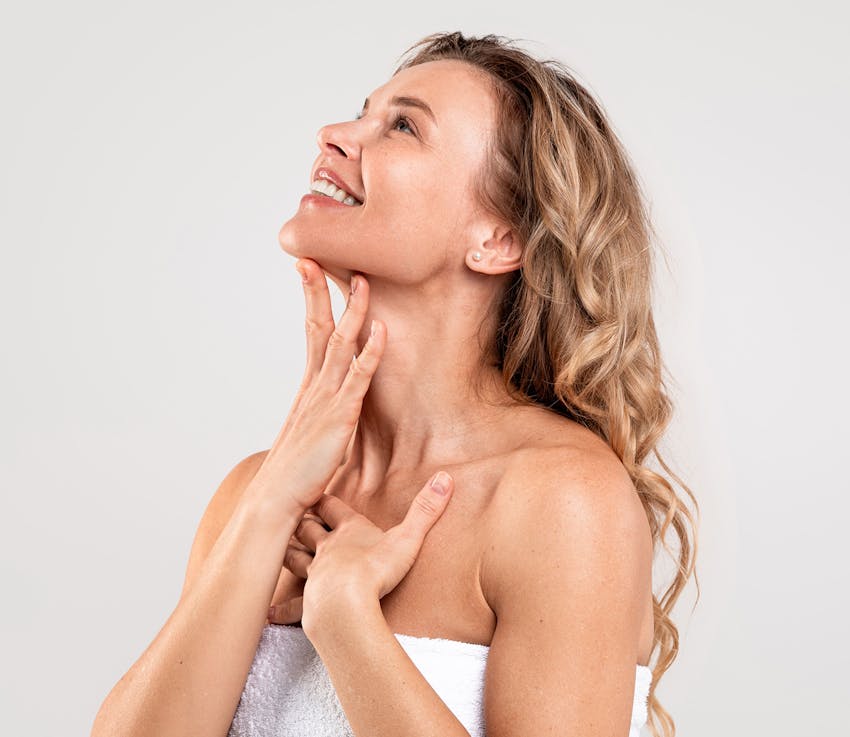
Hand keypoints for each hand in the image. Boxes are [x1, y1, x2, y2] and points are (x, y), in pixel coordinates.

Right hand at [248, 258, 385, 514]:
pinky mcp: (340, 417)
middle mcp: (315, 387)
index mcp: (308, 388)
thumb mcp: (308, 437)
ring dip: (353, 311)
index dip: (312, 301)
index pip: (310, 333)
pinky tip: (380, 330)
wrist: (275, 502)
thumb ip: (318, 418)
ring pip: (341, 344)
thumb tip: (324, 413)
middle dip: (320, 291)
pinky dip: (371, 351)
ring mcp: (326, 399)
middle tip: (317, 256)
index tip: (309, 271)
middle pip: (318, 328)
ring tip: (361, 281)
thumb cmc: (292, 475)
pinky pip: (359, 377)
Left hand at [266, 471, 454, 633]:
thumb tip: (446, 477)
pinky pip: (293, 604)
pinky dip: (282, 607)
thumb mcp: (408, 537)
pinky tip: (269, 611)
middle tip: (291, 512)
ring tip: (278, 547)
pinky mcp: (309, 601)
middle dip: (300, 520)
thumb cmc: (376, 569)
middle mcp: (326, 548)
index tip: (315, 486)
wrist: (345, 603)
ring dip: (287, 552)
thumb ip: (426, 509)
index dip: (324, 497)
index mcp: (348, 530)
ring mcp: (314, 574)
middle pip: (308, 528)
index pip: (332, 507)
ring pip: (294, 558)